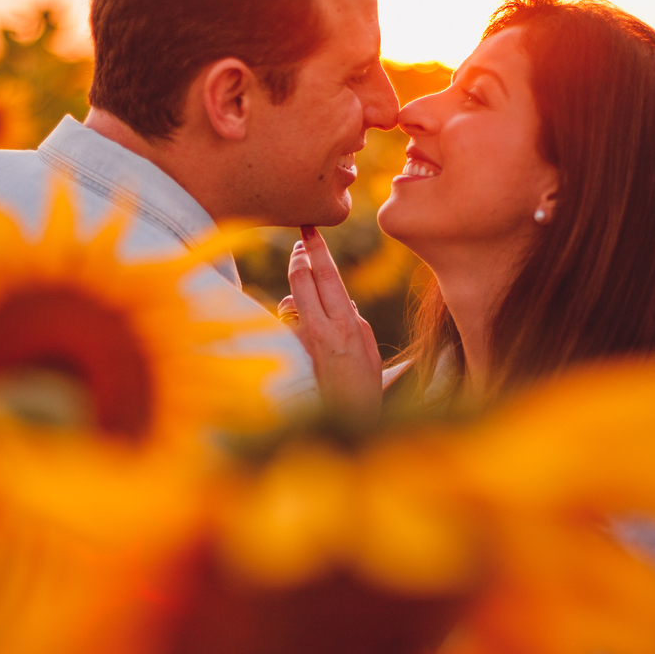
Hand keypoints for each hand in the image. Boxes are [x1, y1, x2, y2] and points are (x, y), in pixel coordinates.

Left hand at [281, 225, 381, 426]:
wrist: (345, 423)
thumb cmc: (363, 388)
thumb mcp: (368, 349)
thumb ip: (354, 320)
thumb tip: (342, 301)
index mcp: (346, 324)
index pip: (325, 275)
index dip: (315, 249)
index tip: (308, 230)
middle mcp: (321, 329)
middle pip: (300, 279)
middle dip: (298, 257)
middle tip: (299, 245)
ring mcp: (301, 343)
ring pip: (289, 300)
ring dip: (295, 289)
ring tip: (304, 282)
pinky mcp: (290, 355)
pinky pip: (286, 325)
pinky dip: (292, 317)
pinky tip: (298, 318)